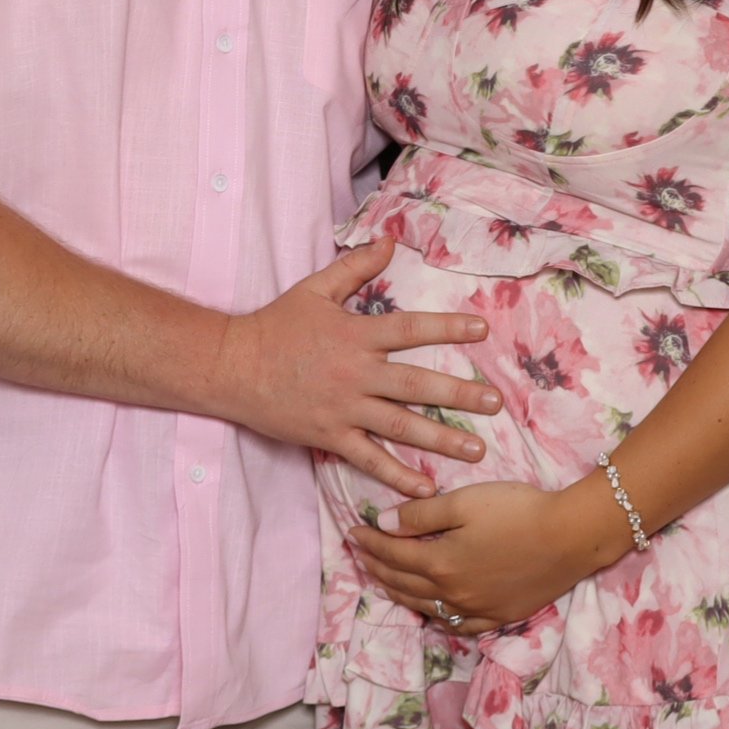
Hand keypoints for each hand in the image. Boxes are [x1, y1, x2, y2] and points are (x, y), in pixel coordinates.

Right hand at [217, 240, 501, 499]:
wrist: (232, 367)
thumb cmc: (276, 325)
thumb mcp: (315, 289)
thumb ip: (356, 267)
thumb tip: (391, 241)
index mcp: (356, 334)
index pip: (410, 329)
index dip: (447, 328)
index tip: (482, 330)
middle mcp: (356, 373)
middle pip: (417, 385)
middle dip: (460, 394)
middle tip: (496, 403)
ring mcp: (344, 408)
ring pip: (401, 426)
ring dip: (441, 439)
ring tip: (477, 449)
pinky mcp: (330, 436)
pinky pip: (369, 460)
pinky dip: (398, 475)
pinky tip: (427, 487)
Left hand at [351, 479, 608, 635]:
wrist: (570, 537)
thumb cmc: (517, 511)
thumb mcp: (465, 502)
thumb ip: (421, 514)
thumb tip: (383, 525)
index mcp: (440, 563)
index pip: (393, 554)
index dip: (370, 543)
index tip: (353, 532)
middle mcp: (452, 594)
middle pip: (404, 582)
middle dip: (377, 567)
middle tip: (360, 555)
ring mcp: (477, 609)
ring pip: (426, 606)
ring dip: (399, 592)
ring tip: (383, 580)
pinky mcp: (500, 616)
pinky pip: (457, 624)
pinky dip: (436, 616)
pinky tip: (431, 611)